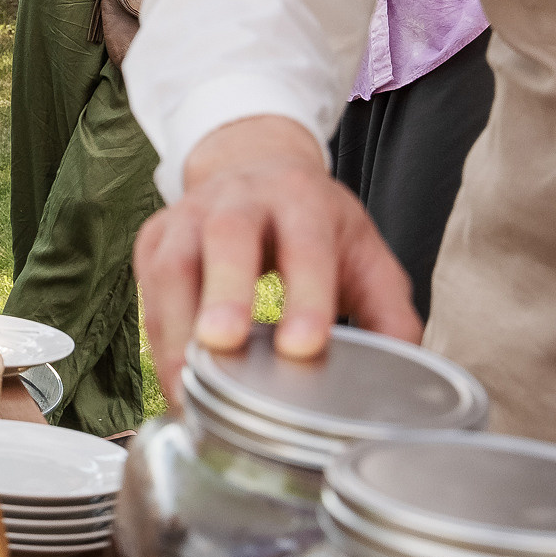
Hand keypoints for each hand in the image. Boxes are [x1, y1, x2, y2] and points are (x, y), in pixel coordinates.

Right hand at [132, 115, 419, 405]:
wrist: (252, 168)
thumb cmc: (313, 222)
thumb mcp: (364, 252)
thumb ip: (389, 310)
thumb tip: (408, 371)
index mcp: (301, 198)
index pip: (306, 244)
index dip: (305, 295)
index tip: (304, 347)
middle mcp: (238, 198)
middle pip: (226, 238)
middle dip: (223, 292)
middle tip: (223, 344)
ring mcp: (187, 215)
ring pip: (172, 266)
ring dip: (177, 328)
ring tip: (190, 388)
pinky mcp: (154, 239)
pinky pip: (148, 290)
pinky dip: (157, 338)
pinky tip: (175, 378)